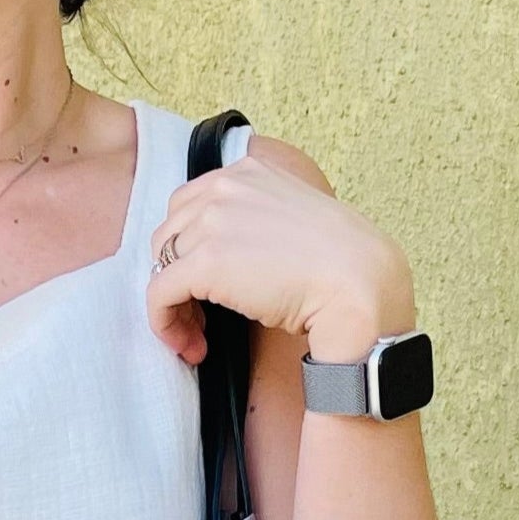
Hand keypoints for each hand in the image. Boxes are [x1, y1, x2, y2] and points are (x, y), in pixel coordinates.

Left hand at [144, 142, 414, 369]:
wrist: (359, 283)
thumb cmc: (341, 263)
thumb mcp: (295, 221)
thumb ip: (261, 222)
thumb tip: (238, 258)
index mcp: (248, 171)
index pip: (191, 205)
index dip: (189, 249)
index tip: (207, 287)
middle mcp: (224, 187)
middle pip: (170, 234)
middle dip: (177, 276)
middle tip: (200, 317)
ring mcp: (212, 222)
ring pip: (160, 265)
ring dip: (174, 306)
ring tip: (198, 337)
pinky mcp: (204, 263)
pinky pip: (159, 295)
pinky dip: (165, 325)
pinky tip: (191, 347)